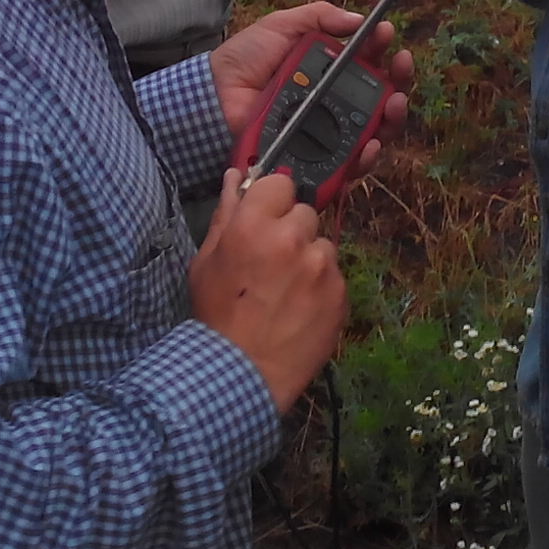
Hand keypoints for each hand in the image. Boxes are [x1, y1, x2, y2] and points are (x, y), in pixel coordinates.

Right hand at [191, 168, 347, 408]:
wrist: (243, 372)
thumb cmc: (217, 315)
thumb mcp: (207, 261)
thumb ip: (227, 214)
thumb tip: (237, 176)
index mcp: (254, 225)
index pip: (281, 183)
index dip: (273, 202)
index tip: (266, 219)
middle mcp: (293, 238)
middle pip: (305, 213)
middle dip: (292, 231)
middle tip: (273, 262)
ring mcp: (322, 266)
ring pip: (323, 245)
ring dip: (310, 260)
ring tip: (288, 290)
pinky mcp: (341, 292)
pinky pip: (335, 276)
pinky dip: (322, 287)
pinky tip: (301, 308)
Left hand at [210, 1, 414, 166]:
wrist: (215, 96)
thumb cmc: (246, 61)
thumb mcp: (282, 26)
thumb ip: (318, 18)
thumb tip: (358, 18)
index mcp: (330, 71)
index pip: (369, 62)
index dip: (383, 49)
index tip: (387, 34)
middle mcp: (335, 104)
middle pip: (381, 99)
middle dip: (400, 83)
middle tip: (401, 67)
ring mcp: (328, 134)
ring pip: (374, 132)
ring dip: (392, 119)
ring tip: (395, 105)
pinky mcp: (317, 160)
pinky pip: (350, 164)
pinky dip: (366, 157)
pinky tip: (371, 144)